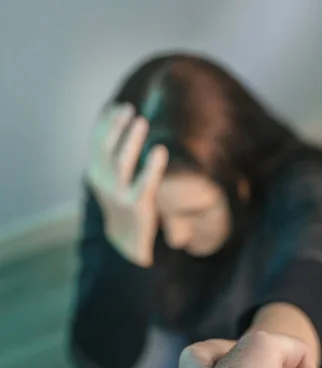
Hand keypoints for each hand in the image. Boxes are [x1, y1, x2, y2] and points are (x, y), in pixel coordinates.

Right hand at [86, 103, 168, 265]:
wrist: (126, 240)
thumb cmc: (122, 200)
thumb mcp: (110, 177)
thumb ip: (111, 151)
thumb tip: (116, 112)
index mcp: (95, 173)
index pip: (97, 143)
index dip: (106, 123)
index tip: (119, 106)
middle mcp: (103, 183)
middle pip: (107, 149)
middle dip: (116, 126)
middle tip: (130, 109)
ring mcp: (119, 195)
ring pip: (122, 163)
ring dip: (131, 140)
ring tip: (142, 121)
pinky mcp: (138, 206)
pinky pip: (145, 183)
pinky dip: (152, 166)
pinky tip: (160, 150)